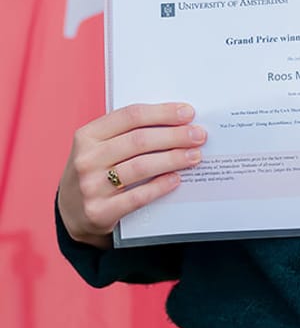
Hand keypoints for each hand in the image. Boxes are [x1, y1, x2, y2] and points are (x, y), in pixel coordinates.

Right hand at [57, 103, 206, 247]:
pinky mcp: (99, 211)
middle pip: (140, 140)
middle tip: (198, 135)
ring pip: (141, 167)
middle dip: (175, 136)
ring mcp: (90, 186)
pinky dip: (160, 186)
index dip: (162, 113)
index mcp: (87, 136)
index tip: (188, 113)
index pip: (130, 116)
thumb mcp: (100, 148)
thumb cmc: (96, 173)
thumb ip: (128, 135)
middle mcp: (86, 159)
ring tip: (194, 156)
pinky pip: (137, 196)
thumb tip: (176, 123)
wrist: (72, 214)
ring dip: (173, 159)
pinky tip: (177, 179)